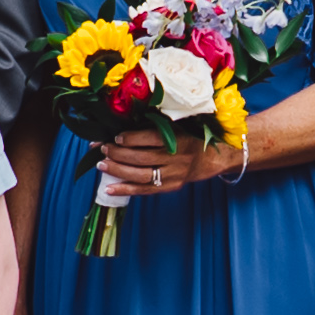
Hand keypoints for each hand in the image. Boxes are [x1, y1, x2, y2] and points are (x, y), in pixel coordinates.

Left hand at [92, 132, 229, 198]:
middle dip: (119, 154)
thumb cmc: (188, 137)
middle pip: (143, 158)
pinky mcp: (171, 187)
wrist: (212, 158)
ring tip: (101, 165)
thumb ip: (154, 125)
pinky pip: (145, 190)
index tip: (116, 137)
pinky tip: (108, 189)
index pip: (151, 138)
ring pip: (141, 175)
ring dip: (118, 171)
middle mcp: (176, 158)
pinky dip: (125, 190)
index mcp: (178, 138)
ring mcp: (173, 174)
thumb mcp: (177, 126)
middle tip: (102, 149)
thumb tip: (119, 124)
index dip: (132, 138)